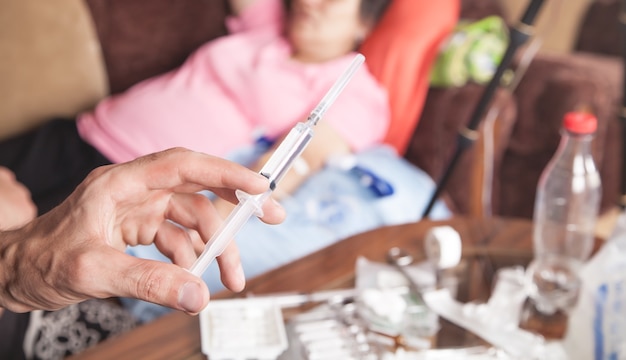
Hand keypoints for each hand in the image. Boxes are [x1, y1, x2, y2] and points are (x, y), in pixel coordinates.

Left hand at [0, 148, 284, 313]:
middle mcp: (136, 191)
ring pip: (194, 221)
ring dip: (216, 248)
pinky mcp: (140, 231)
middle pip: (199, 191)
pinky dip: (194, 260)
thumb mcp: (93, 272)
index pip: (184, 165)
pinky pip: (180, 241)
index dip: (226, 171)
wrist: (16, 275)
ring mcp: (139, 211)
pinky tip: (194, 280)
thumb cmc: (41, 261)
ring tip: (229, 279)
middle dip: (236, 209)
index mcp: (121, 184)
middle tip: (272, 218)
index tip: (260, 185)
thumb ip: (149, 282)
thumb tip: (198, 295)